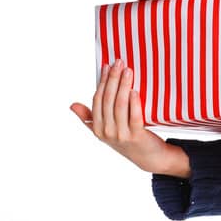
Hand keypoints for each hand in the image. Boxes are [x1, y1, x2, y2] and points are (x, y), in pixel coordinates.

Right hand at [70, 61, 190, 175]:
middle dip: (113, 79)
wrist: (149, 157)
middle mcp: (106, 131)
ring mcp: (121, 135)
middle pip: (108, 99)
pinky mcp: (137, 136)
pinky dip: (134, 103)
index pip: (97, 99)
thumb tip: (72, 105)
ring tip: (128, 71)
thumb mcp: (105, 130)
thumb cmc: (128, 138)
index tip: (106, 66)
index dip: (102, 82)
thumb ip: (89, 117)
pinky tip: (134, 91)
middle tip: (119, 62)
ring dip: (123, 86)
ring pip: (120, 105)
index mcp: (96, 128)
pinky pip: (134, 116)